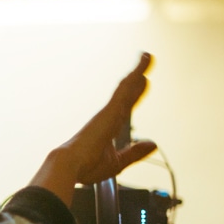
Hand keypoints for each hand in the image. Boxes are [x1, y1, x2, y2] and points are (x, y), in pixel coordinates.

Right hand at [30, 53, 157, 205]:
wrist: (71, 165)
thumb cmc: (87, 166)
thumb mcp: (119, 161)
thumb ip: (135, 152)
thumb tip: (152, 144)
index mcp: (108, 128)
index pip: (125, 107)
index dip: (135, 95)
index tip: (143, 83)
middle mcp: (108, 117)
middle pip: (126, 93)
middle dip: (136, 79)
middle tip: (146, 62)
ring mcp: (108, 112)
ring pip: (125, 87)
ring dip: (137, 71)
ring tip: (147, 56)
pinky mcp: (110, 110)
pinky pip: (125, 89)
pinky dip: (134, 76)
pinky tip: (143, 66)